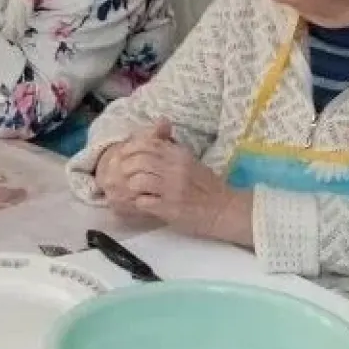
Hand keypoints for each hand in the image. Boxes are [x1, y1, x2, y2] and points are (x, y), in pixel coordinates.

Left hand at [113, 121, 251, 243]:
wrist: (226, 209)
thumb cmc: (207, 187)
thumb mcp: (189, 161)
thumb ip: (170, 150)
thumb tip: (149, 139)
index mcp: (179, 154)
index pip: (147, 144)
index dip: (130, 149)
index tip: (124, 156)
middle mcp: (175, 168)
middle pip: (138, 160)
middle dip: (126, 168)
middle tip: (122, 176)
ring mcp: (173, 189)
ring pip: (138, 180)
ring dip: (131, 187)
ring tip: (134, 191)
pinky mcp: (171, 208)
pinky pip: (144, 202)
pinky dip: (139, 203)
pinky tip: (143, 204)